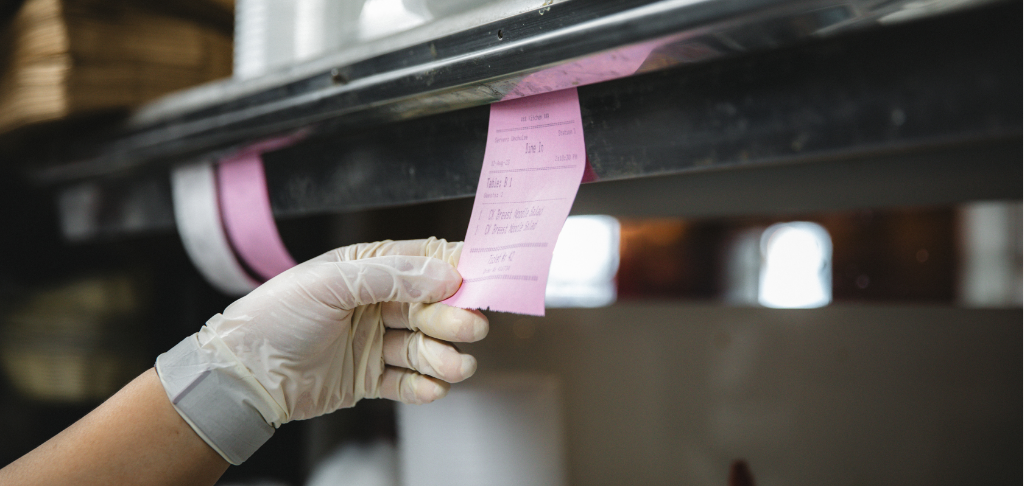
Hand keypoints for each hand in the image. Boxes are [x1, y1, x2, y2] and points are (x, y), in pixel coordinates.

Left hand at [156, 238, 487, 462]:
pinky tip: (433, 387)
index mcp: (366, 268)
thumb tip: (444, 274)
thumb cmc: (275, 316)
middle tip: (471, 327)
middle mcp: (375, 303)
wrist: (241, 375)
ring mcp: (373, 341)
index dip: (455, 270)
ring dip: (443, 356)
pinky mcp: (368, 377)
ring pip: (423, 347)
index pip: (422, 263)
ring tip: (454, 367)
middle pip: (430, 308)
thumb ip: (389, 277)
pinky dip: (424, 386)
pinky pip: (406, 381)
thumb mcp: (330, 284)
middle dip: (453, 318)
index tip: (485, 278)